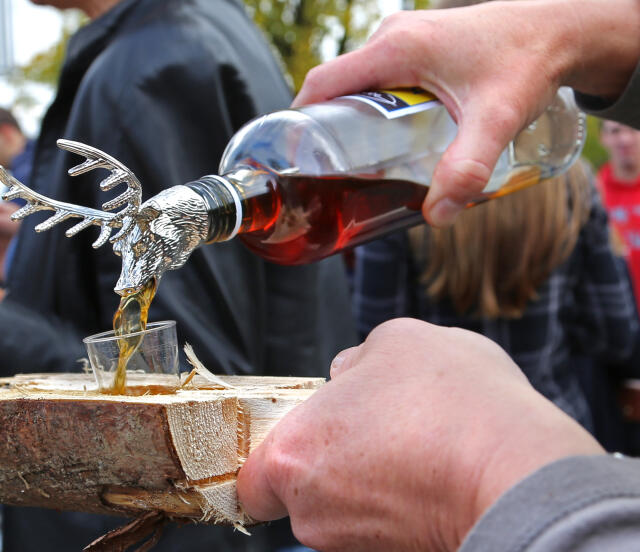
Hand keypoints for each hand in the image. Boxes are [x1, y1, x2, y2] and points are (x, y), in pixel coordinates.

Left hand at [236, 318, 603, 551]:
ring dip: (385, 500)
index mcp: (292, 459)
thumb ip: (356, 363)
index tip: (314, 441)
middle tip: (390, 438)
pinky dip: (421, 528)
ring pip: (358, 526)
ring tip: (433, 462)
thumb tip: (347, 377)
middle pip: (311, 499)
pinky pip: (403, 550)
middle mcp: (314, 520)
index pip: (254, 479)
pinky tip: (454, 494)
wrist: (524, 480)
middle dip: (344, 473)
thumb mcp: (399, 342)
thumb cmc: (452, 404)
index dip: (280, 460)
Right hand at [295, 0, 639, 224]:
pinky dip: (370, 104)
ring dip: (350, 119)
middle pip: (335, 87)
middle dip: (325, 130)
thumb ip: (467, 169)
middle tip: (328, 174)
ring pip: (358, 83)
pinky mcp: (420, 45)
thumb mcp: (496, 120)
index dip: (298, 120)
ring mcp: (405, 38)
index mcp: (394, 48)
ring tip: (354, 163)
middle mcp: (392, 37)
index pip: (321, 84)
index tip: (294, 159)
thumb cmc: (529, 63)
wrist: (563, 29)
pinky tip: (386, 137)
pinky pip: (377, 76)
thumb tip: (435, 216)